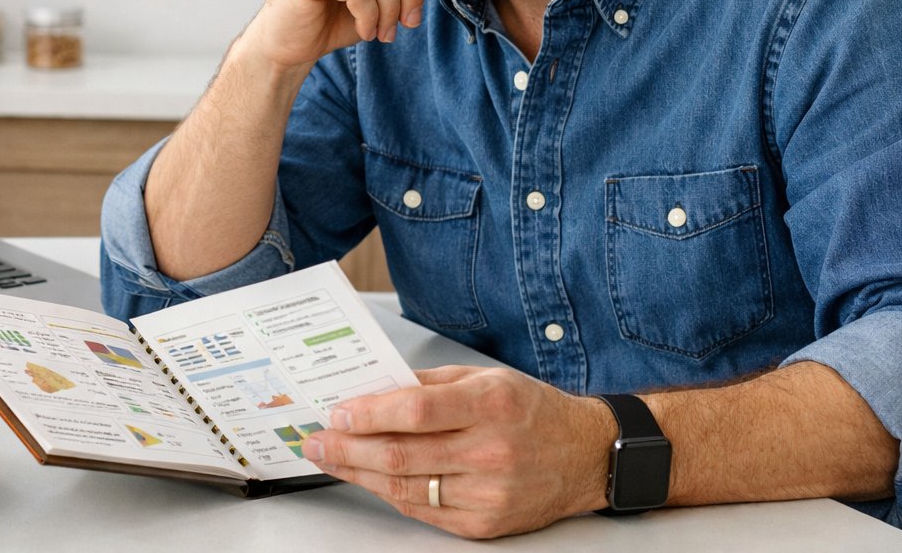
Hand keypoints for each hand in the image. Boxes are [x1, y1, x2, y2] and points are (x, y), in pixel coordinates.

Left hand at [302, 366, 614, 538]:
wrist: (584, 455)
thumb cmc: (532, 410)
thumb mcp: (484, 378)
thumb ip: (429, 385)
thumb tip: (373, 392)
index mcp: (490, 405)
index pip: (414, 411)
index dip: (368, 414)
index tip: (337, 413)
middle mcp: (490, 451)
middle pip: (400, 456)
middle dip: (347, 448)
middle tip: (317, 442)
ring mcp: (488, 493)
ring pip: (405, 488)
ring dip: (359, 474)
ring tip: (333, 459)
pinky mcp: (485, 523)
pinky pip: (423, 510)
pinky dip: (390, 494)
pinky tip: (370, 480)